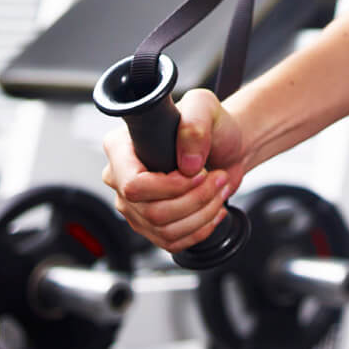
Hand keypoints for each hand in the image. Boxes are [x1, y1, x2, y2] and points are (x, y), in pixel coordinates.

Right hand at [101, 88, 249, 253]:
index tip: (197, 173)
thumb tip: (186, 163)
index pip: (132, 184)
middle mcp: (121, 177)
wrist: (227, 146)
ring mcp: (133, 205)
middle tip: (217, 178)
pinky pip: (171, 241)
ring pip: (163, 229)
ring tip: (220, 189)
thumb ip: (194, 124)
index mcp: (121, 147)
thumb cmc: (212, 124)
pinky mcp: (150, 224)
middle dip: (195, 198)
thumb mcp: (205, 107)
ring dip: (202, 212)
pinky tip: (214, 209)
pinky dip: (200, 229)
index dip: (168, 187)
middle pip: (151, 211)